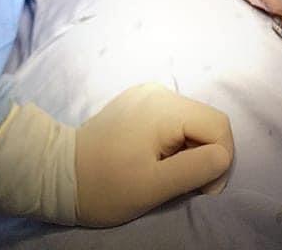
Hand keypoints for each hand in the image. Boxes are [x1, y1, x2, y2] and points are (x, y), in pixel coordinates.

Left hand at [0, 88, 232, 227]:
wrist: (58, 174)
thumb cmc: (106, 185)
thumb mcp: (154, 187)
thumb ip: (195, 169)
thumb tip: (223, 156)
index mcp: (165, 108)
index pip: (219, 126)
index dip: (219, 161)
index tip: (197, 189)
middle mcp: (160, 91)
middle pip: (206, 121)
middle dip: (204, 154)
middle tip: (179, 184)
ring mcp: (147, 93)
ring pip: (191, 120)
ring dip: (188, 149)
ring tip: (162, 171)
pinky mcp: (137, 100)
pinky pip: (172, 118)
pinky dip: (173, 140)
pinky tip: (151, 157)